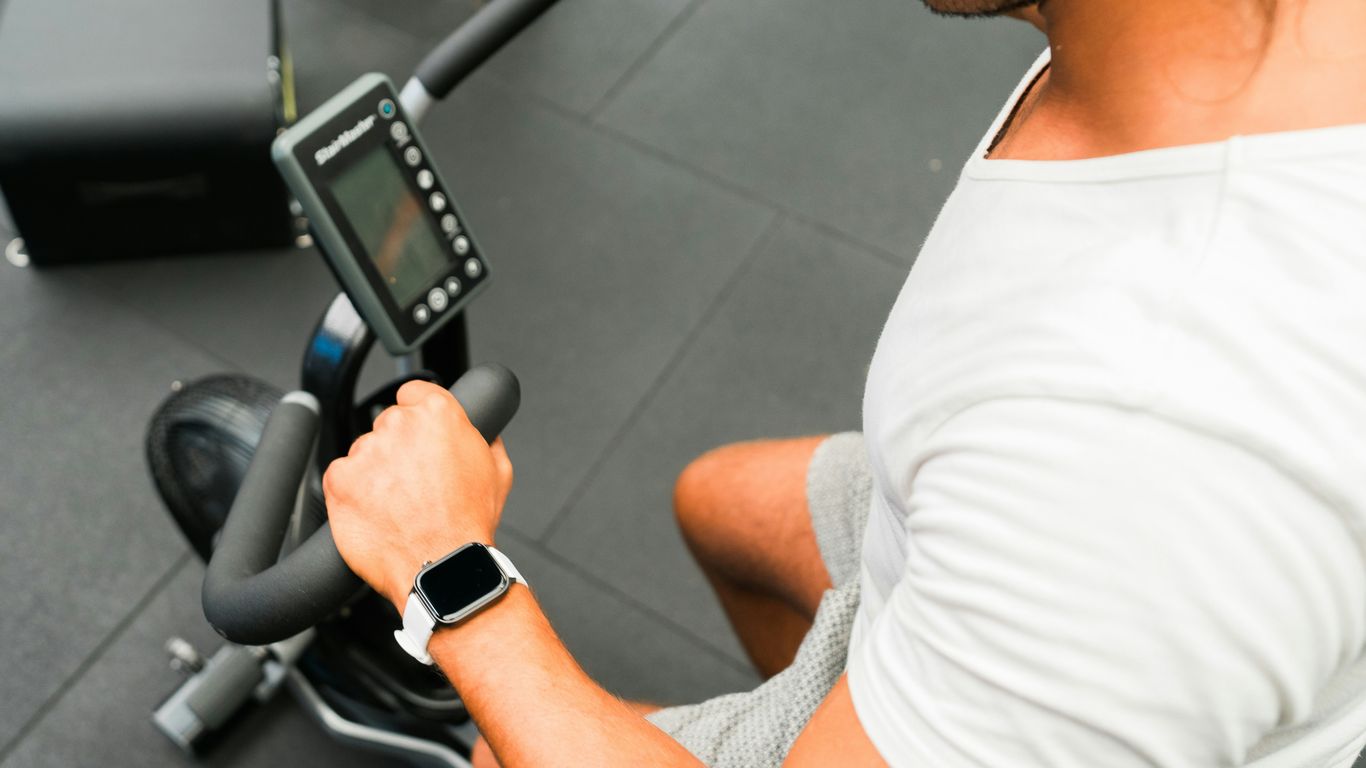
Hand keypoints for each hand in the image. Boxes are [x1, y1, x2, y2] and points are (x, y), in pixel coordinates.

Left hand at [322, 379, 513, 609]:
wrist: (442, 566)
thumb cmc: (470, 523)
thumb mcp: (499, 472)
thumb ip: (486, 439)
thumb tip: (485, 432)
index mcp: (438, 413)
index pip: (413, 392)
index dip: (417, 416)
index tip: (418, 436)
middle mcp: (399, 424)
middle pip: (388, 425)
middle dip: (397, 449)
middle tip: (414, 484)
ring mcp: (366, 450)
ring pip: (365, 453)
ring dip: (375, 474)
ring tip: (398, 506)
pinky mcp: (340, 479)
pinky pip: (342, 478)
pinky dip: (354, 494)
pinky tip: (378, 514)